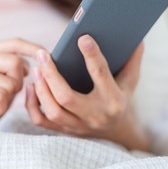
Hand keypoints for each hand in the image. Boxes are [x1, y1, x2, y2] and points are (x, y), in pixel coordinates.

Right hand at [0, 38, 42, 131]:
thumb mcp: (6, 83)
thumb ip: (17, 68)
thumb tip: (41, 54)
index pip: (13, 43)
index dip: (32, 49)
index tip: (48, 56)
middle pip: (15, 62)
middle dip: (17, 84)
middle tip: (1, 97)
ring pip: (9, 81)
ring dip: (7, 99)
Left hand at [25, 35, 148, 150]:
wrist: (118, 132)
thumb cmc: (121, 99)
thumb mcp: (130, 81)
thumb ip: (132, 59)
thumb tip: (137, 36)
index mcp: (114, 100)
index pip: (100, 75)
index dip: (92, 55)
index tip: (82, 37)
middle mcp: (95, 115)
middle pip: (67, 97)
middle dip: (52, 75)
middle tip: (42, 54)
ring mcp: (78, 125)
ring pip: (53, 111)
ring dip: (41, 89)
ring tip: (36, 68)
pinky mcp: (65, 130)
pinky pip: (42, 121)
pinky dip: (32, 105)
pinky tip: (30, 87)